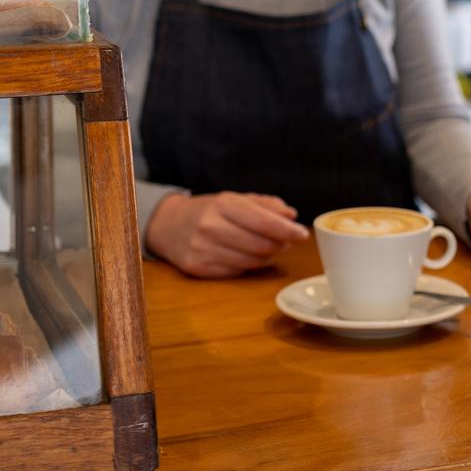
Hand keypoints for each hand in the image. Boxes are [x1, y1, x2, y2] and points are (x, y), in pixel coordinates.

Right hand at [145, 190, 309, 277]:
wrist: (168, 225)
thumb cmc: (210, 210)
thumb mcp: (235, 199)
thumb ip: (266, 205)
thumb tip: (292, 216)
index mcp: (223, 204)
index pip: (262, 221)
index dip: (286, 230)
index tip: (303, 234)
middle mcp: (211, 226)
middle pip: (259, 244)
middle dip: (279, 245)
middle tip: (286, 242)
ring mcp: (202, 249)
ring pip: (250, 260)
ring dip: (266, 256)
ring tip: (269, 248)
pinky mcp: (197, 268)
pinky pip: (235, 271)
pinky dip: (248, 265)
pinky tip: (248, 256)